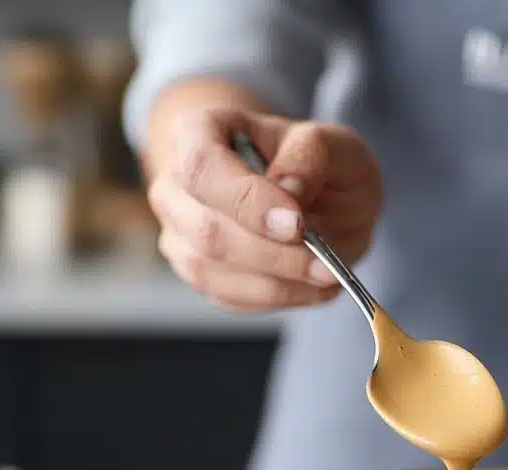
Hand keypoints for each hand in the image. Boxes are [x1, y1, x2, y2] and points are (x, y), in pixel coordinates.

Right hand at [148, 107, 382, 311]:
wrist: (316, 197)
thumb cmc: (315, 164)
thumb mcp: (332, 143)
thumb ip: (311, 156)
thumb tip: (288, 189)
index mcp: (198, 131)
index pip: (203, 168)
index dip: (247, 201)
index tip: (297, 224)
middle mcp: (176, 184)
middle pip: (208, 231)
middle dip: (274, 256)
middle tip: (326, 265)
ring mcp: (180, 233)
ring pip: (212, 272)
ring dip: (277, 285)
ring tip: (326, 276)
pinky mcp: (198, 273)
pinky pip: (228, 297)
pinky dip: (276, 299)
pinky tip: (311, 288)